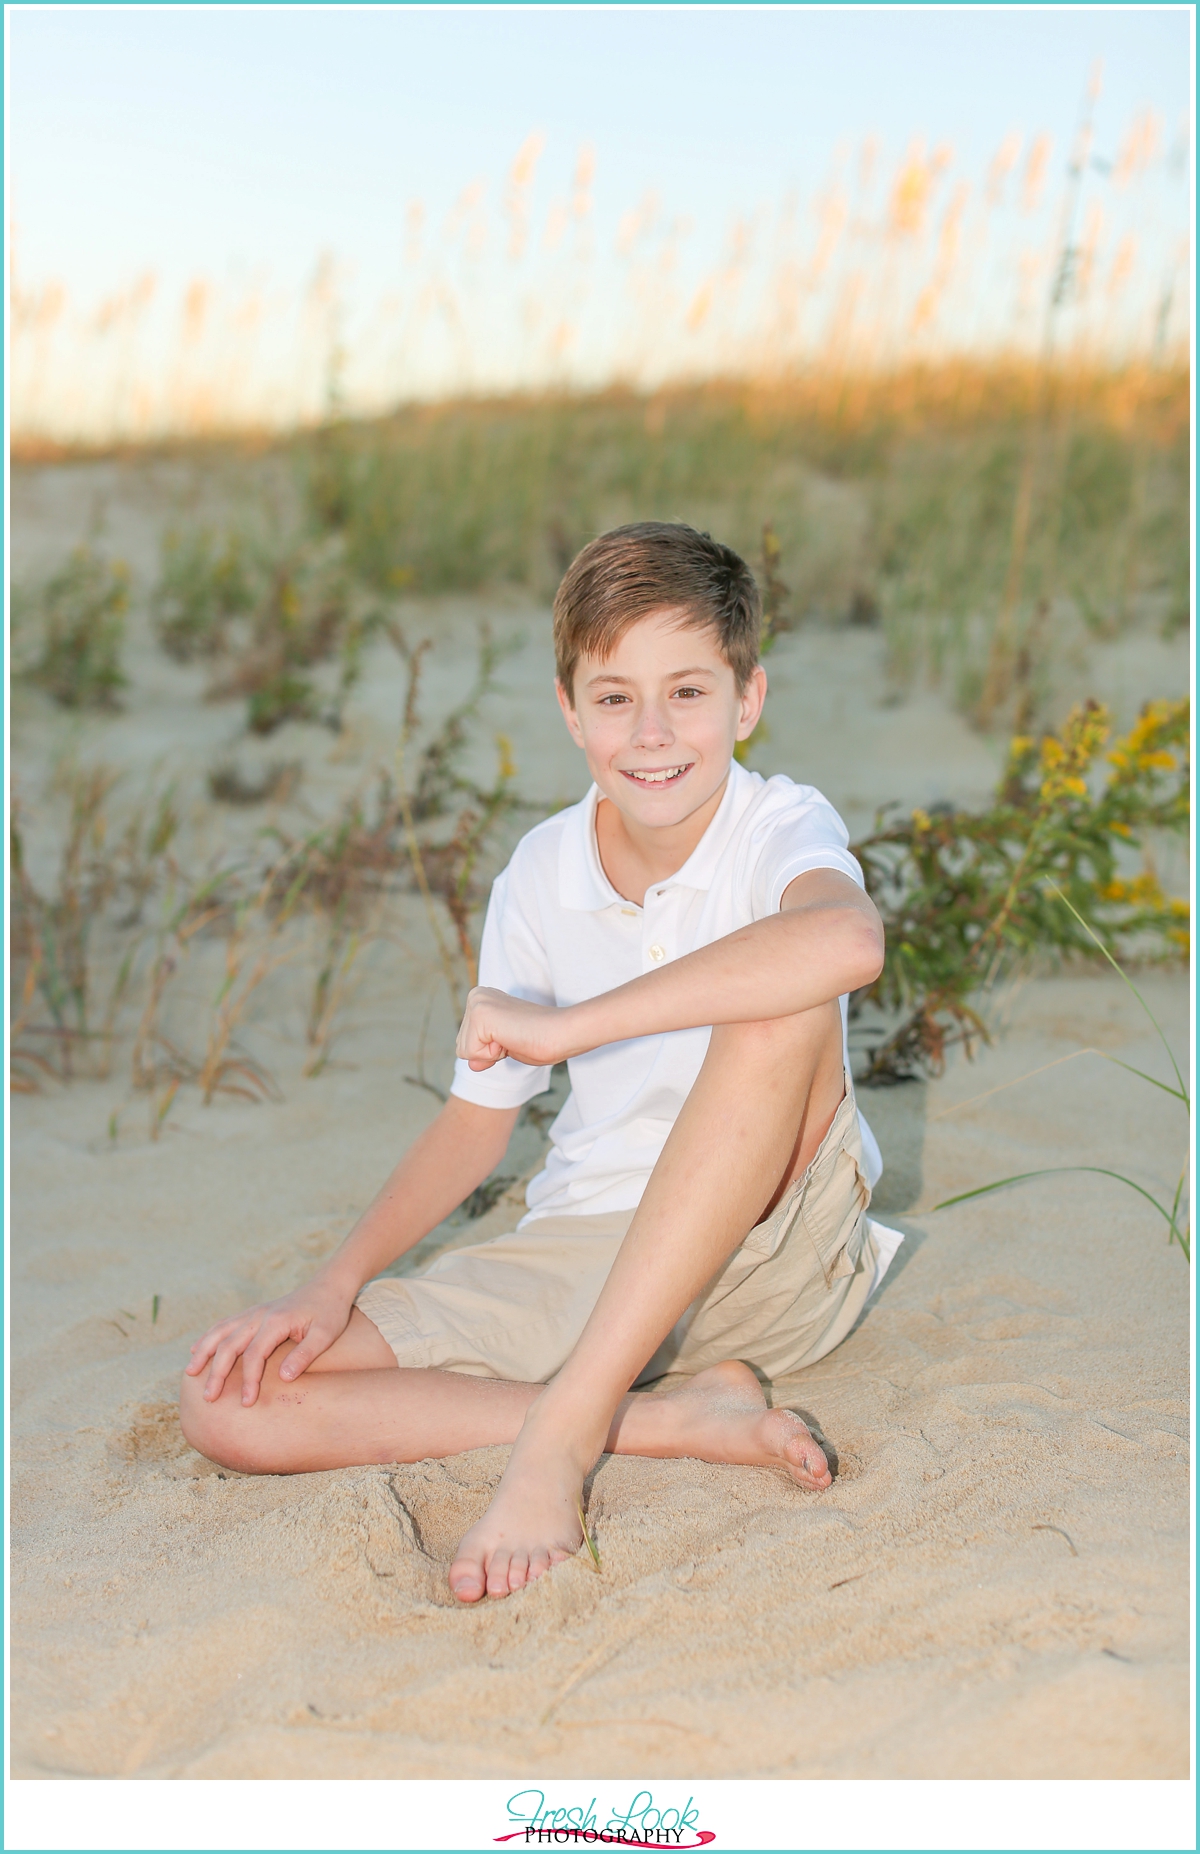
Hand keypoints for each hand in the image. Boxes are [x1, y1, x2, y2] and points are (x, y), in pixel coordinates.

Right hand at [185, 1279, 353, 1406]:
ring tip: (190, 1373)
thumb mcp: (325, 1335)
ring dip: (204, 1352)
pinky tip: (196, 1349)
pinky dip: (208, 1337)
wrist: (328, 1286)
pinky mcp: (253, 1312)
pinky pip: (225, 1324)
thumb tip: (283, 1378)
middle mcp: (259, 1315)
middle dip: (217, 1372)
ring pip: (220, 1332)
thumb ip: (304, 1354)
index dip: (249, 1380)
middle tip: (208, 1398)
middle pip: (229, 1345)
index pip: (254, 1355)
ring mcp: (254, 1312)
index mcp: (276, 1321)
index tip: (246, 1403)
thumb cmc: (329, 1312)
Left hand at [455, 986, 574, 1070]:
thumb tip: (471, 1065)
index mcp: (482, 1000)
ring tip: (514, 1036)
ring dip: (491, 1054)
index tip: (514, 1036)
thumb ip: (485, 1053)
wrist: (561, 1032)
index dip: (491, 1051)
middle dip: (488, 1053)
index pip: (467, 1044)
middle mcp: (476, 996)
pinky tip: (511, 1038)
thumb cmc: (540, 1039)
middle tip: (515, 1037)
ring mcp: (477, 1002)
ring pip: (464, 1051)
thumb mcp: (504, 1048)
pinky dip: (492, 1054)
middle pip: (461, 1047)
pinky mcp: (479, 1013)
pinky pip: (471, 1053)